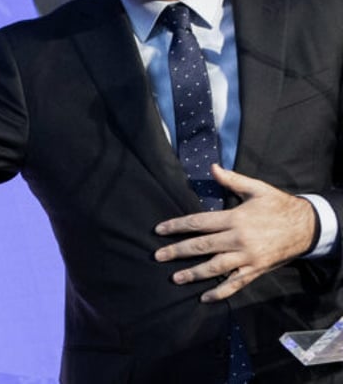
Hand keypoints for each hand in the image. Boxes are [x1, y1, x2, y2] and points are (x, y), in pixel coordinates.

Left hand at [154, 164, 315, 301]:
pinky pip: (236, 283)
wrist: (307, 226)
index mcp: (235, 218)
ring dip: (194, 274)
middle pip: (202, 246)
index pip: (198, 223)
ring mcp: (247, 257)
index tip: (159, 230)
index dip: (177, 226)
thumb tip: (212, 167)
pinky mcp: (256, 270)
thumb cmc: (278, 205)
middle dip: (178, 251)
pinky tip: (205, 298)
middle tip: (158, 256)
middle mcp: (239, 239)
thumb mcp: (257, 188)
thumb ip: (232, 180)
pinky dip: (220, 292)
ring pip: (215, 268)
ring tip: (175, 278)